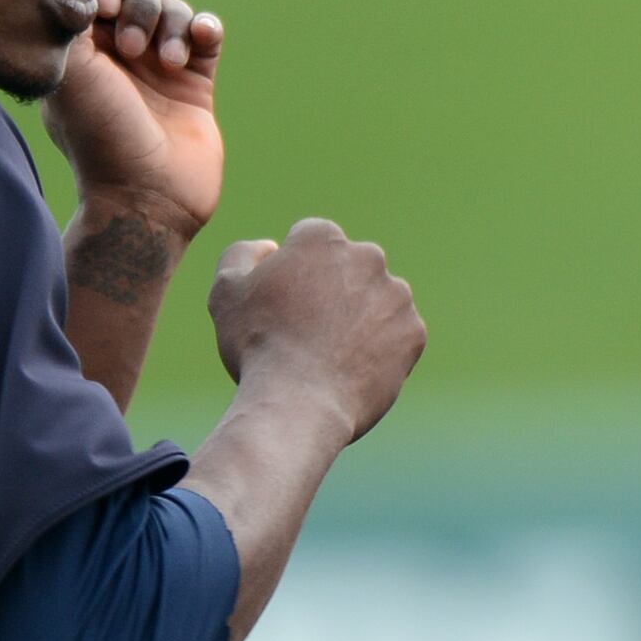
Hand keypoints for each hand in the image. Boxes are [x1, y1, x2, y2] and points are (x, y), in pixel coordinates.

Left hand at [40, 0, 227, 235]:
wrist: (148, 197)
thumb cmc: (101, 136)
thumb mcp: (71, 72)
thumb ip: (73, 17)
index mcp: (80, 49)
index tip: (102, 9)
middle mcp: (118, 53)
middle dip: (139, 5)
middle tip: (130, 47)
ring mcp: (159, 66)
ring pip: (174, 8)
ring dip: (172, 25)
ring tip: (167, 64)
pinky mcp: (197, 81)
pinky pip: (207, 32)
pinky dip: (205, 28)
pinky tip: (199, 42)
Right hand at [209, 219, 425, 440]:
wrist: (299, 402)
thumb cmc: (257, 345)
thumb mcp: (226, 292)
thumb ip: (243, 255)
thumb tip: (271, 246)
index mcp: (322, 238)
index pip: (310, 242)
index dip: (293, 273)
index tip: (283, 304)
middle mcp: (368, 256)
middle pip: (348, 269)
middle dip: (332, 291)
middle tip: (307, 331)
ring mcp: (397, 295)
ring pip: (376, 301)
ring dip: (359, 318)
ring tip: (329, 354)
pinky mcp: (414, 332)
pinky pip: (396, 336)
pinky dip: (379, 349)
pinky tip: (352, 369)